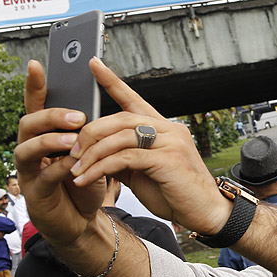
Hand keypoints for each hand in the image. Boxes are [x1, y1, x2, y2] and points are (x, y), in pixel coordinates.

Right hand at [14, 60, 105, 247]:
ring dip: (51, 141)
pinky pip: (43, 176)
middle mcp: (33, 149)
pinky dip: (60, 169)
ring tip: (74, 139)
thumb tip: (105, 98)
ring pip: (27, 148)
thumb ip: (92, 130)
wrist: (83, 219)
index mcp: (47, 135)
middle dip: (51, 116)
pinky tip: (75, 164)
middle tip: (78, 116)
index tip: (37, 65)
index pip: (38, 106)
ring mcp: (30, 171)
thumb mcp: (92, 151)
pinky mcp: (36, 192)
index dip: (35, 86)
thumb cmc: (86, 181)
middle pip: (29, 123)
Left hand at [64, 58, 230, 233]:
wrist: (205, 213)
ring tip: (75, 170)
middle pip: (120, 119)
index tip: (93, 64)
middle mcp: (169, 129)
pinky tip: (87, 179)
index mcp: (164, 128)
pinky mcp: (168, 159)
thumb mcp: (144, 172)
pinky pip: (125, 157)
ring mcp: (171, 142)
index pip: (134, 98)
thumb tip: (96, 153)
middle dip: (90, 133)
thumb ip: (124, 157)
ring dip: (92, 154)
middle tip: (71, 151)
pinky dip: (101, 168)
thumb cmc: (176, 193)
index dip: (112, 81)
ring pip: (120, 137)